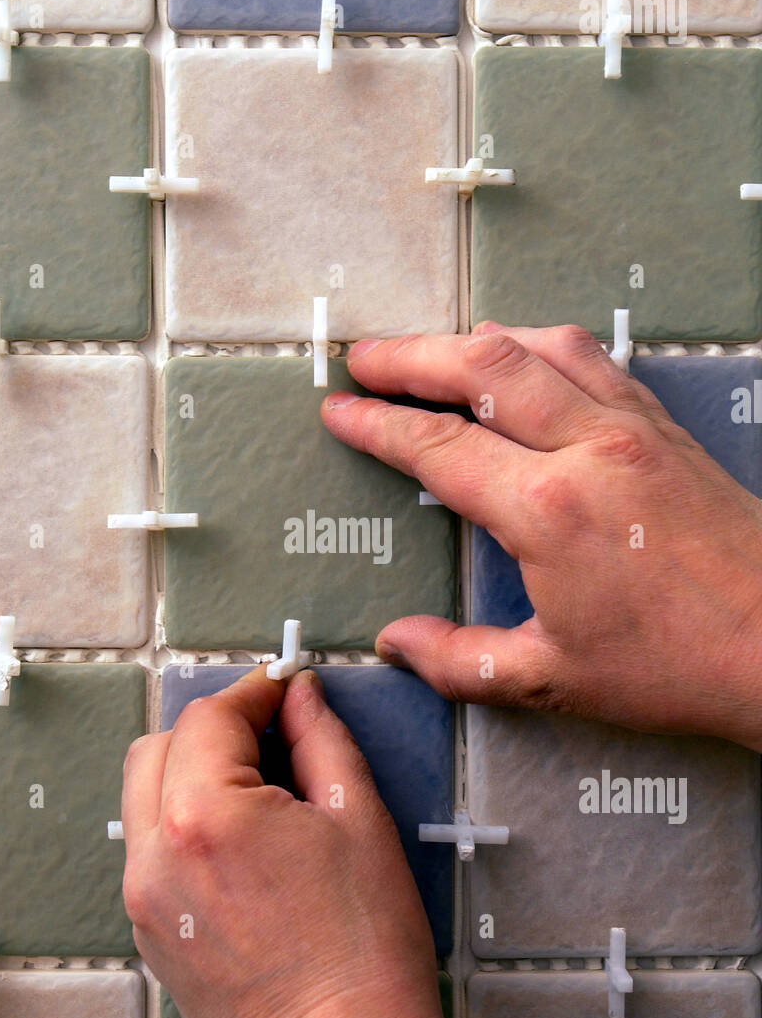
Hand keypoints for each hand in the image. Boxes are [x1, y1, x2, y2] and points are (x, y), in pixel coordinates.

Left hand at [121, 665, 471, 1017]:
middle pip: (161, 747)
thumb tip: (299, 696)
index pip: (212, 717)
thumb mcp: (360, 823)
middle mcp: (155, 854)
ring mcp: (143, 901)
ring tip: (259, 794)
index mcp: (206, 815)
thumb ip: (321, 742)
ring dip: (191, 774)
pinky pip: (150, 851)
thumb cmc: (366, 954)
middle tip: (273, 738)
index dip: (254, 693)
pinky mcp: (148, 937)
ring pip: (145, 798)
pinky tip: (242, 848)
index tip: (285, 690)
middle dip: (214, 729)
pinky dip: (183, 825)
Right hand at [322, 324, 761, 750]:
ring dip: (478, 339)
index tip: (339, 409)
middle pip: (483, 368)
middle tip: (365, 356)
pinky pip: (595, 360)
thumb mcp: (555, 678)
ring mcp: (633, 429)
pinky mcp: (666, 429)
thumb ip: (462, 660)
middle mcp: (588, 449)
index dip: (378, 423)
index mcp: (548, 510)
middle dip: (411, 355)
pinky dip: (545, 345)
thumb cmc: (678, 665)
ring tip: (436, 349)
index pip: (439, 445)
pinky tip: (528, 356)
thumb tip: (397, 644)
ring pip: (541, 346)